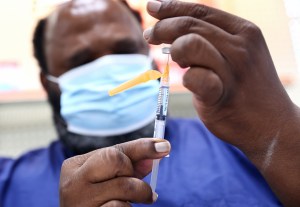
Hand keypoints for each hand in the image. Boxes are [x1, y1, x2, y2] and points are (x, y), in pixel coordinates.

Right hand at [59, 138, 170, 206]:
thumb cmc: (96, 197)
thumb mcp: (109, 176)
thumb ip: (130, 164)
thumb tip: (158, 150)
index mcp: (75, 166)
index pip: (113, 151)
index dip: (142, 147)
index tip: (164, 146)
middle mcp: (73, 182)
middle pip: (114, 160)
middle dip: (132, 170)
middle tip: (139, 182)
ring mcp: (80, 202)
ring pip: (124, 186)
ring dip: (141, 192)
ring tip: (144, 197)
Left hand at [144, 1, 299, 205]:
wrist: (271, 125)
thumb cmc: (246, 88)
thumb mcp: (237, 54)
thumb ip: (212, 40)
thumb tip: (174, 30)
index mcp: (244, 31)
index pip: (200, 10)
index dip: (172, 7)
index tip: (152, 8)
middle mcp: (241, 46)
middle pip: (190, 24)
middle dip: (163, 27)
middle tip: (150, 35)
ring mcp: (233, 70)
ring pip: (190, 43)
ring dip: (176, 50)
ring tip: (180, 61)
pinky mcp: (222, 94)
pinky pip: (194, 77)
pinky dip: (186, 77)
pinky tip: (190, 81)